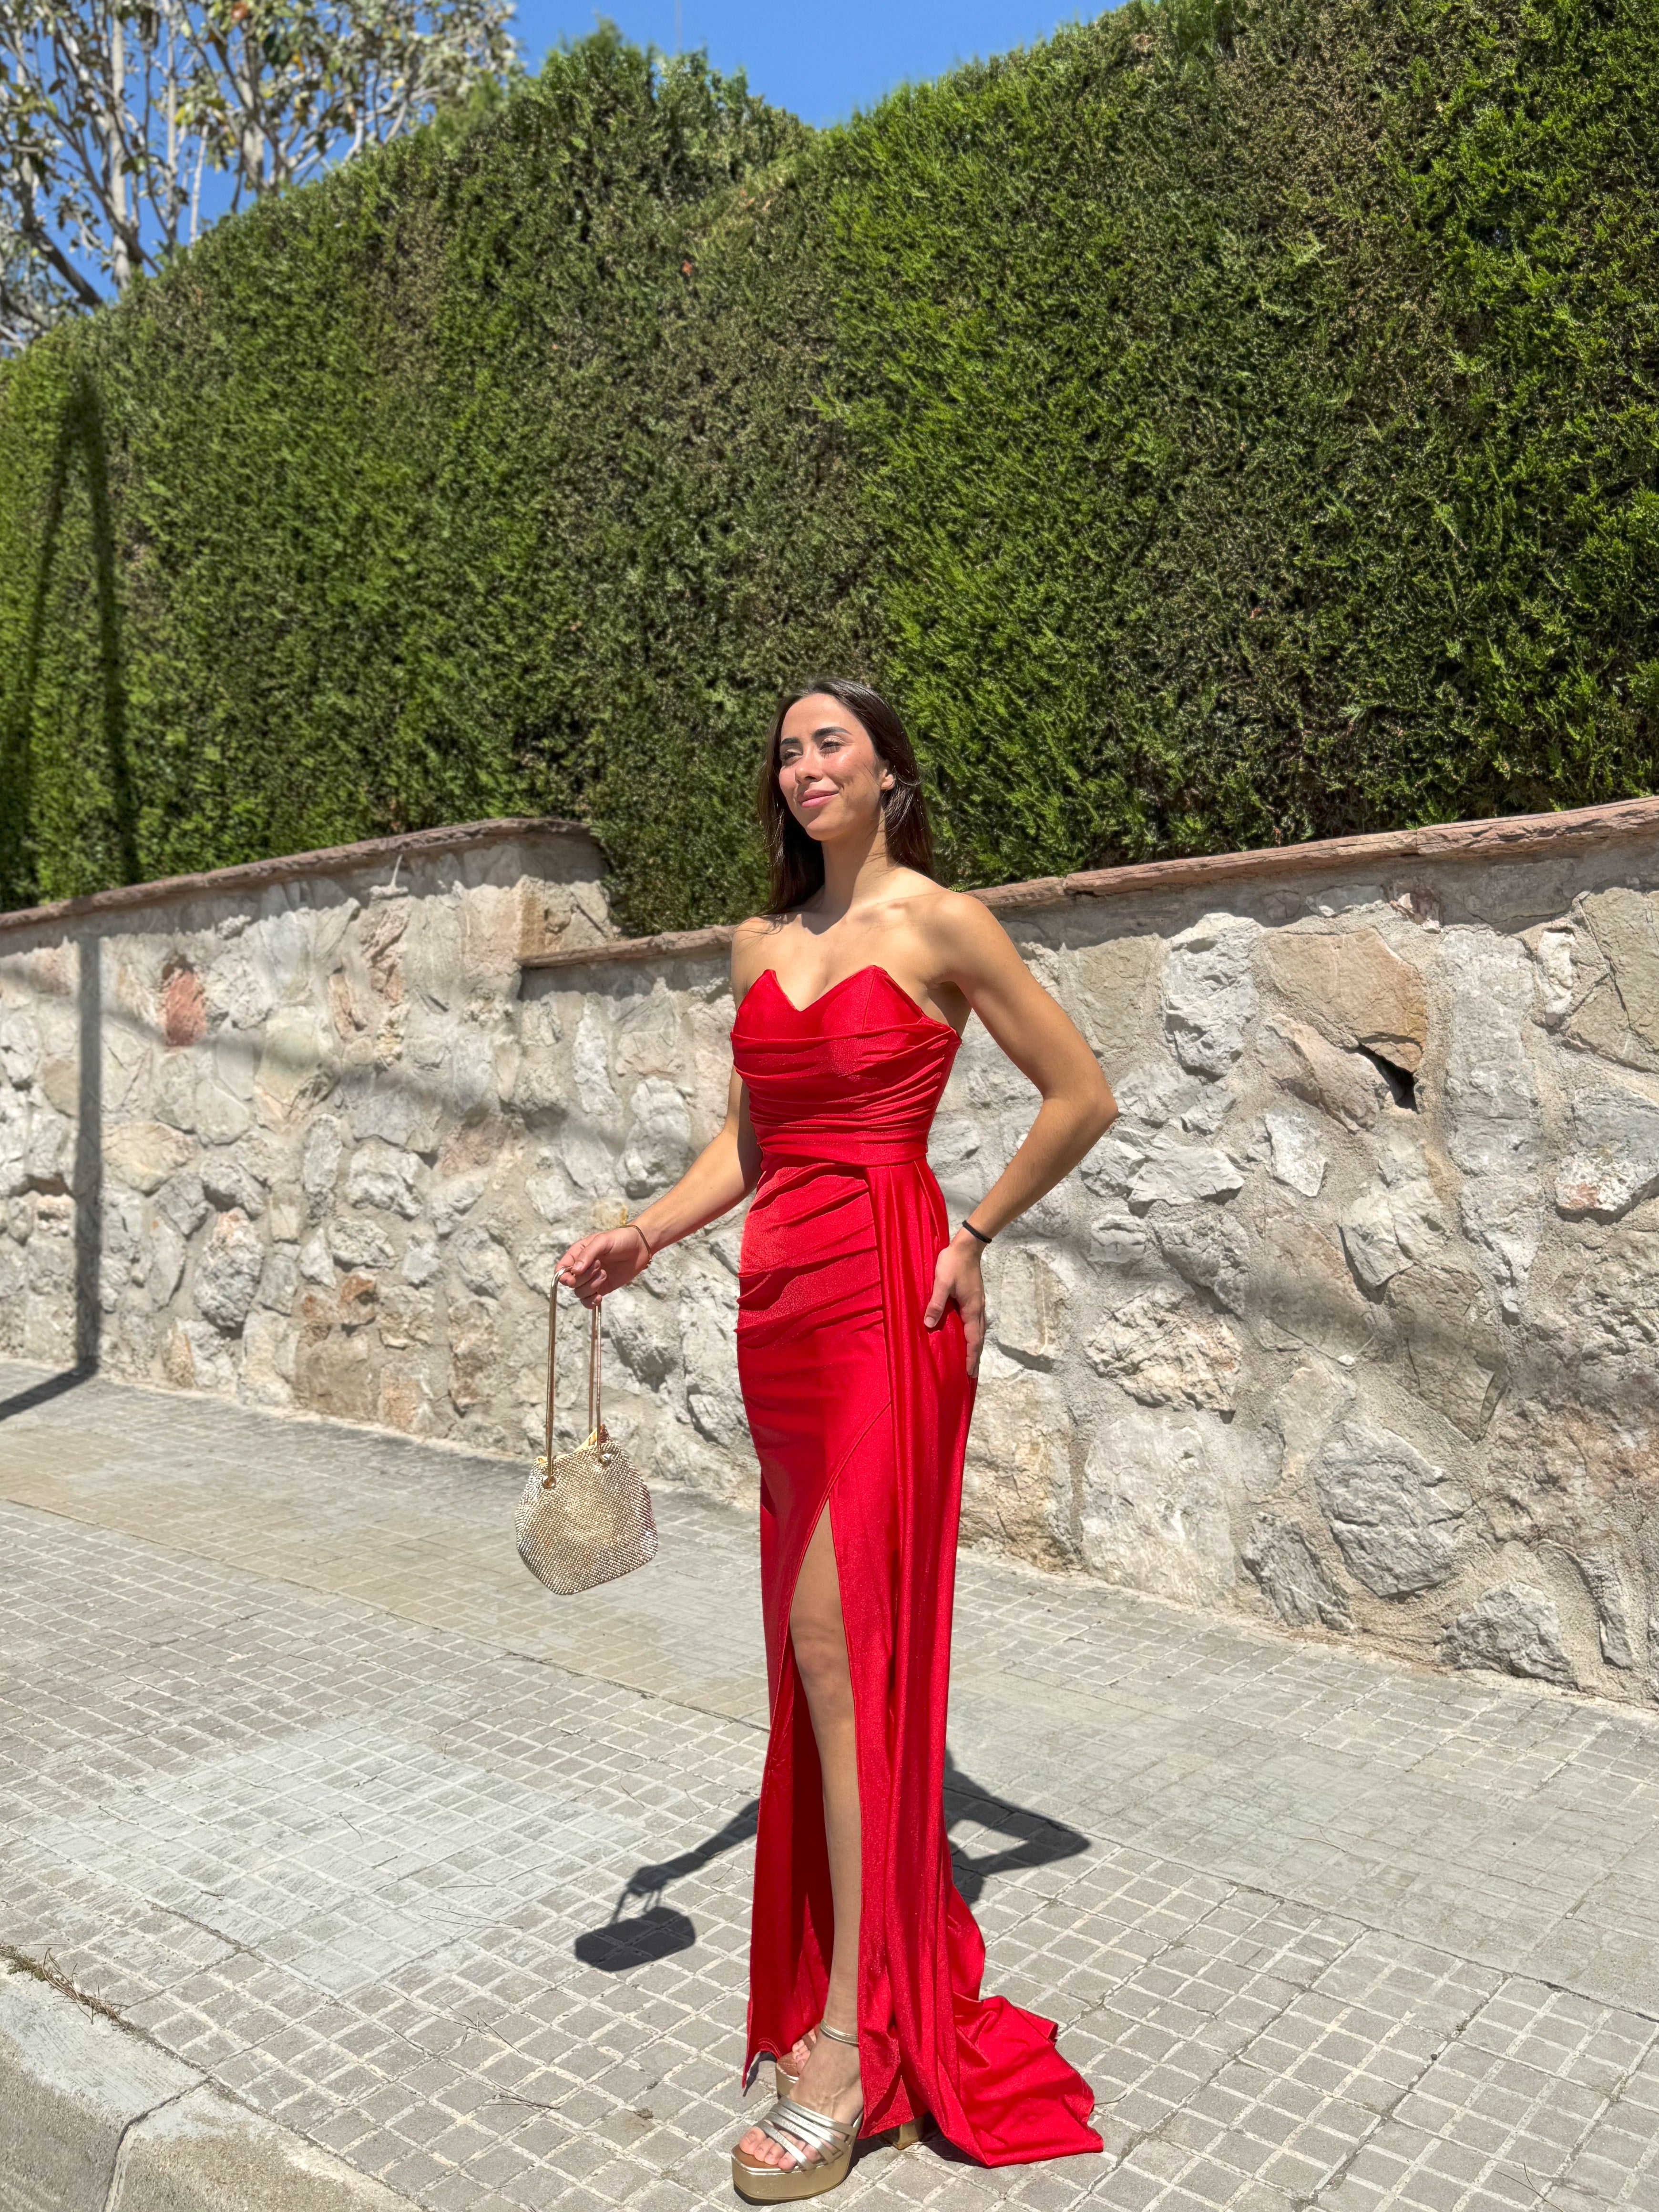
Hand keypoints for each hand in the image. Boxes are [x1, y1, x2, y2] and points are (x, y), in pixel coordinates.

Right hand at [555, 1224, 650, 1307]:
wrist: (640, 1248)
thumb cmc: (620, 1239)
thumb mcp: (602, 1241)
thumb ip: (587, 1254)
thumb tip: (575, 1271)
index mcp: (577, 1254)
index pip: (561, 1269)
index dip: (563, 1276)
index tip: (573, 1277)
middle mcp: (582, 1268)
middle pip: (571, 1283)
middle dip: (585, 1277)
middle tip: (600, 1266)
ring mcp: (591, 1279)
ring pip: (580, 1293)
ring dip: (591, 1287)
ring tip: (605, 1274)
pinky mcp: (602, 1288)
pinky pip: (588, 1301)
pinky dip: (591, 1302)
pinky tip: (599, 1297)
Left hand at [923, 1228, 986, 1377]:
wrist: (967, 1246)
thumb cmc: (953, 1263)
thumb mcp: (942, 1283)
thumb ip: (936, 1303)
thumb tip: (929, 1324)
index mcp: (971, 1309)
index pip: (973, 1339)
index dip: (971, 1357)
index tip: (969, 1372)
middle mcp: (978, 1309)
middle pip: (979, 1338)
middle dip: (976, 1357)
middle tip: (971, 1374)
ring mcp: (978, 1304)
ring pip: (979, 1331)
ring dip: (976, 1347)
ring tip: (971, 1360)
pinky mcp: (975, 1299)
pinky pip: (976, 1322)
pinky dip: (974, 1335)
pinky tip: (968, 1336)